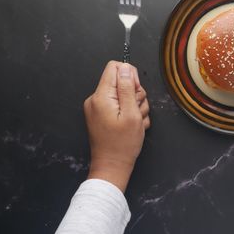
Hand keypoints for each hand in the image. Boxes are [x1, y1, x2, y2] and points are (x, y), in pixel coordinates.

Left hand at [83, 61, 150, 191]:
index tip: (136, 92)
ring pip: (124, 94)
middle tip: (137, 112)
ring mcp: (98, 107)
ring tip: (135, 122)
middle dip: (135, 94)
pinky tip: (131, 126)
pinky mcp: (102, 114)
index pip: (115, 67)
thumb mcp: (131, 114)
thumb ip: (128, 88)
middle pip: (122, 81)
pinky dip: (129, 113)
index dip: (130, 76)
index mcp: (101, 96)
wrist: (112, 166)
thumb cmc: (123, 144)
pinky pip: (120, 105)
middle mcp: (96, 99)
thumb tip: (125, 68)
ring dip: (135, 106)